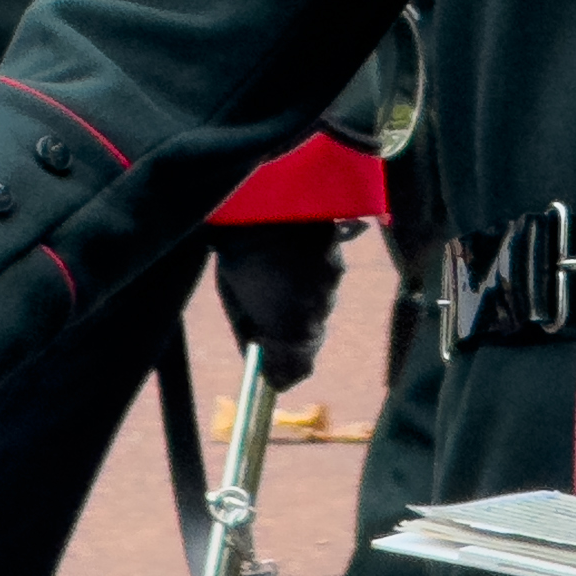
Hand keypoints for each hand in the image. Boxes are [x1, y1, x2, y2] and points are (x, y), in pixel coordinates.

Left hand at [211, 220, 344, 393]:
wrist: (262, 200)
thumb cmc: (239, 254)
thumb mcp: (235, 300)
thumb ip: (250, 333)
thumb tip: (259, 358)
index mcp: (290, 327)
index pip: (298, 369)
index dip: (284, 373)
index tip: (272, 375)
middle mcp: (318, 311)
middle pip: (311, 338)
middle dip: (293, 335)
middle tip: (269, 318)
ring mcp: (332, 285)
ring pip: (321, 308)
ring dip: (304, 303)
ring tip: (281, 280)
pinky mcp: (339, 260)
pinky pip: (328, 281)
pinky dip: (313, 278)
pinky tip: (295, 262)